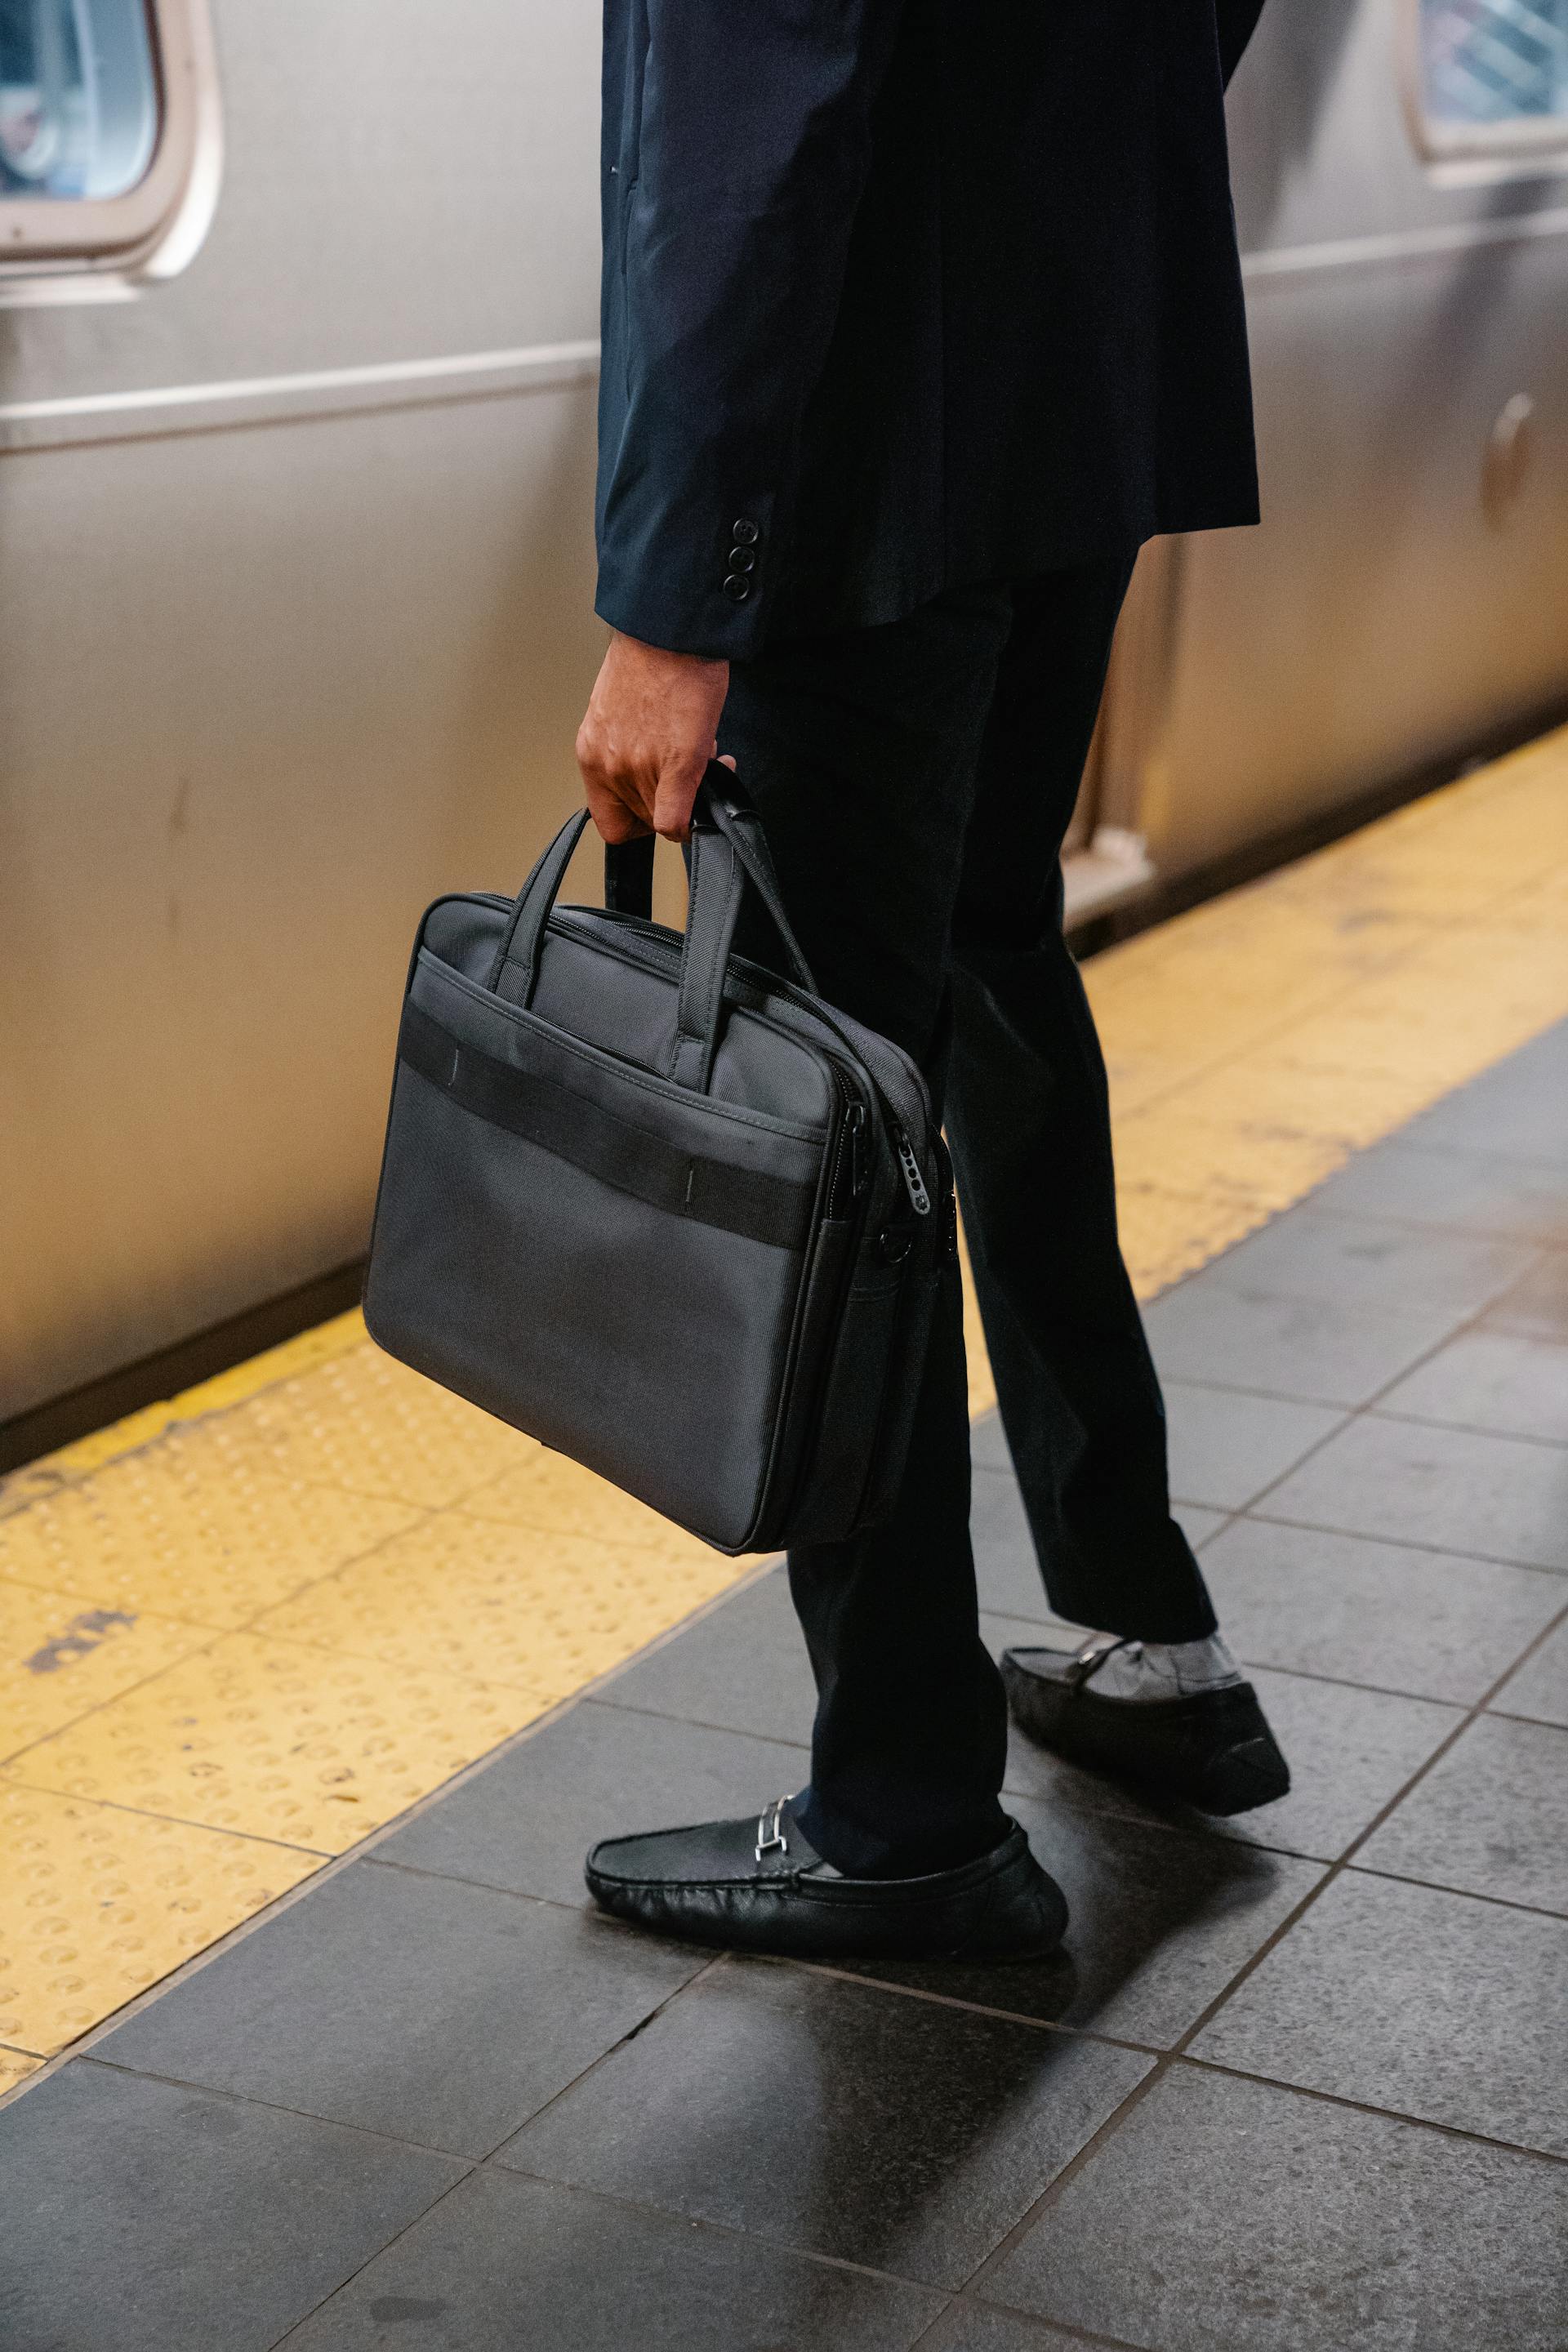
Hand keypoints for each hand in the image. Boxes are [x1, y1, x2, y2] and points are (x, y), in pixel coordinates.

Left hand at [576, 630, 733, 843]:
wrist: (669, 630)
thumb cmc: (649, 660)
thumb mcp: (619, 712)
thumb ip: (626, 749)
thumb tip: (651, 772)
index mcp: (592, 753)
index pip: (610, 821)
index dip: (637, 820)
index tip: (656, 802)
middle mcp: (608, 765)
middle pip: (640, 819)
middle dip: (668, 798)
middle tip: (686, 771)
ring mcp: (639, 767)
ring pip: (663, 817)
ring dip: (688, 792)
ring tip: (701, 754)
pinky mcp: (676, 764)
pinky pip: (675, 820)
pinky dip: (690, 821)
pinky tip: (712, 779)